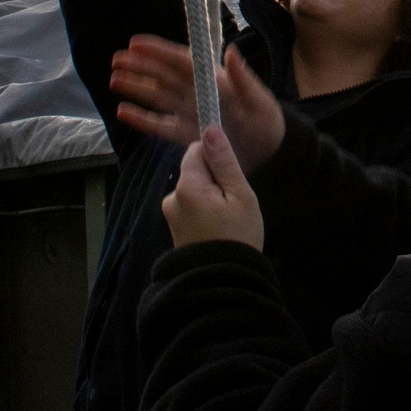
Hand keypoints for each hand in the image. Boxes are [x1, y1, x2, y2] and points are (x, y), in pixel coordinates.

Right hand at [111, 38, 285, 172]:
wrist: (269, 153)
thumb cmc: (267, 121)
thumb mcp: (258, 99)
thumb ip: (242, 78)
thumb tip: (229, 50)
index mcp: (212, 80)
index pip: (181, 61)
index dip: (158, 51)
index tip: (136, 43)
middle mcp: (196, 93)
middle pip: (163, 76)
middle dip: (140, 66)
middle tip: (116, 59)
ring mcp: (188, 113)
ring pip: (156, 96)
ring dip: (135, 87)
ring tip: (114, 79)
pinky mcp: (184, 134)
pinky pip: (158, 124)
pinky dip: (141, 119)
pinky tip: (122, 112)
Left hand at [163, 125, 263, 249]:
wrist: (223, 281)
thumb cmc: (238, 236)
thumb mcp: (240, 194)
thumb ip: (224, 161)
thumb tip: (210, 129)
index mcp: (187, 185)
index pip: (196, 150)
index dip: (216, 158)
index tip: (232, 177)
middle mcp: (172, 197)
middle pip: (194, 170)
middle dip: (214, 179)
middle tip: (234, 203)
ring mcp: (171, 214)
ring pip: (194, 189)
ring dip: (210, 197)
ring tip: (228, 220)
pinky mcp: (174, 228)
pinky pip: (191, 207)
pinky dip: (204, 212)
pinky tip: (218, 228)